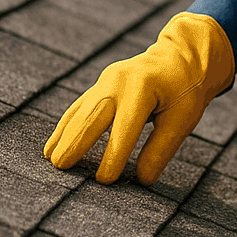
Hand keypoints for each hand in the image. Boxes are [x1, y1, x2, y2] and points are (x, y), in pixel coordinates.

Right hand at [44, 12, 234, 183]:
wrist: (180, 57)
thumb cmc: (184, 91)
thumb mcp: (183, 118)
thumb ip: (161, 148)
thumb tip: (142, 180)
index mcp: (144, 88)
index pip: (125, 127)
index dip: (114, 154)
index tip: (104, 180)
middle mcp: (120, 81)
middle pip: (93, 116)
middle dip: (76, 143)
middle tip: (61, 168)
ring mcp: (107, 80)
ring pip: (81, 111)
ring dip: (65, 135)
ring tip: (51, 160)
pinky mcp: (101, 84)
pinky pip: (79, 106)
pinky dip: (66, 126)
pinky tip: (54, 144)